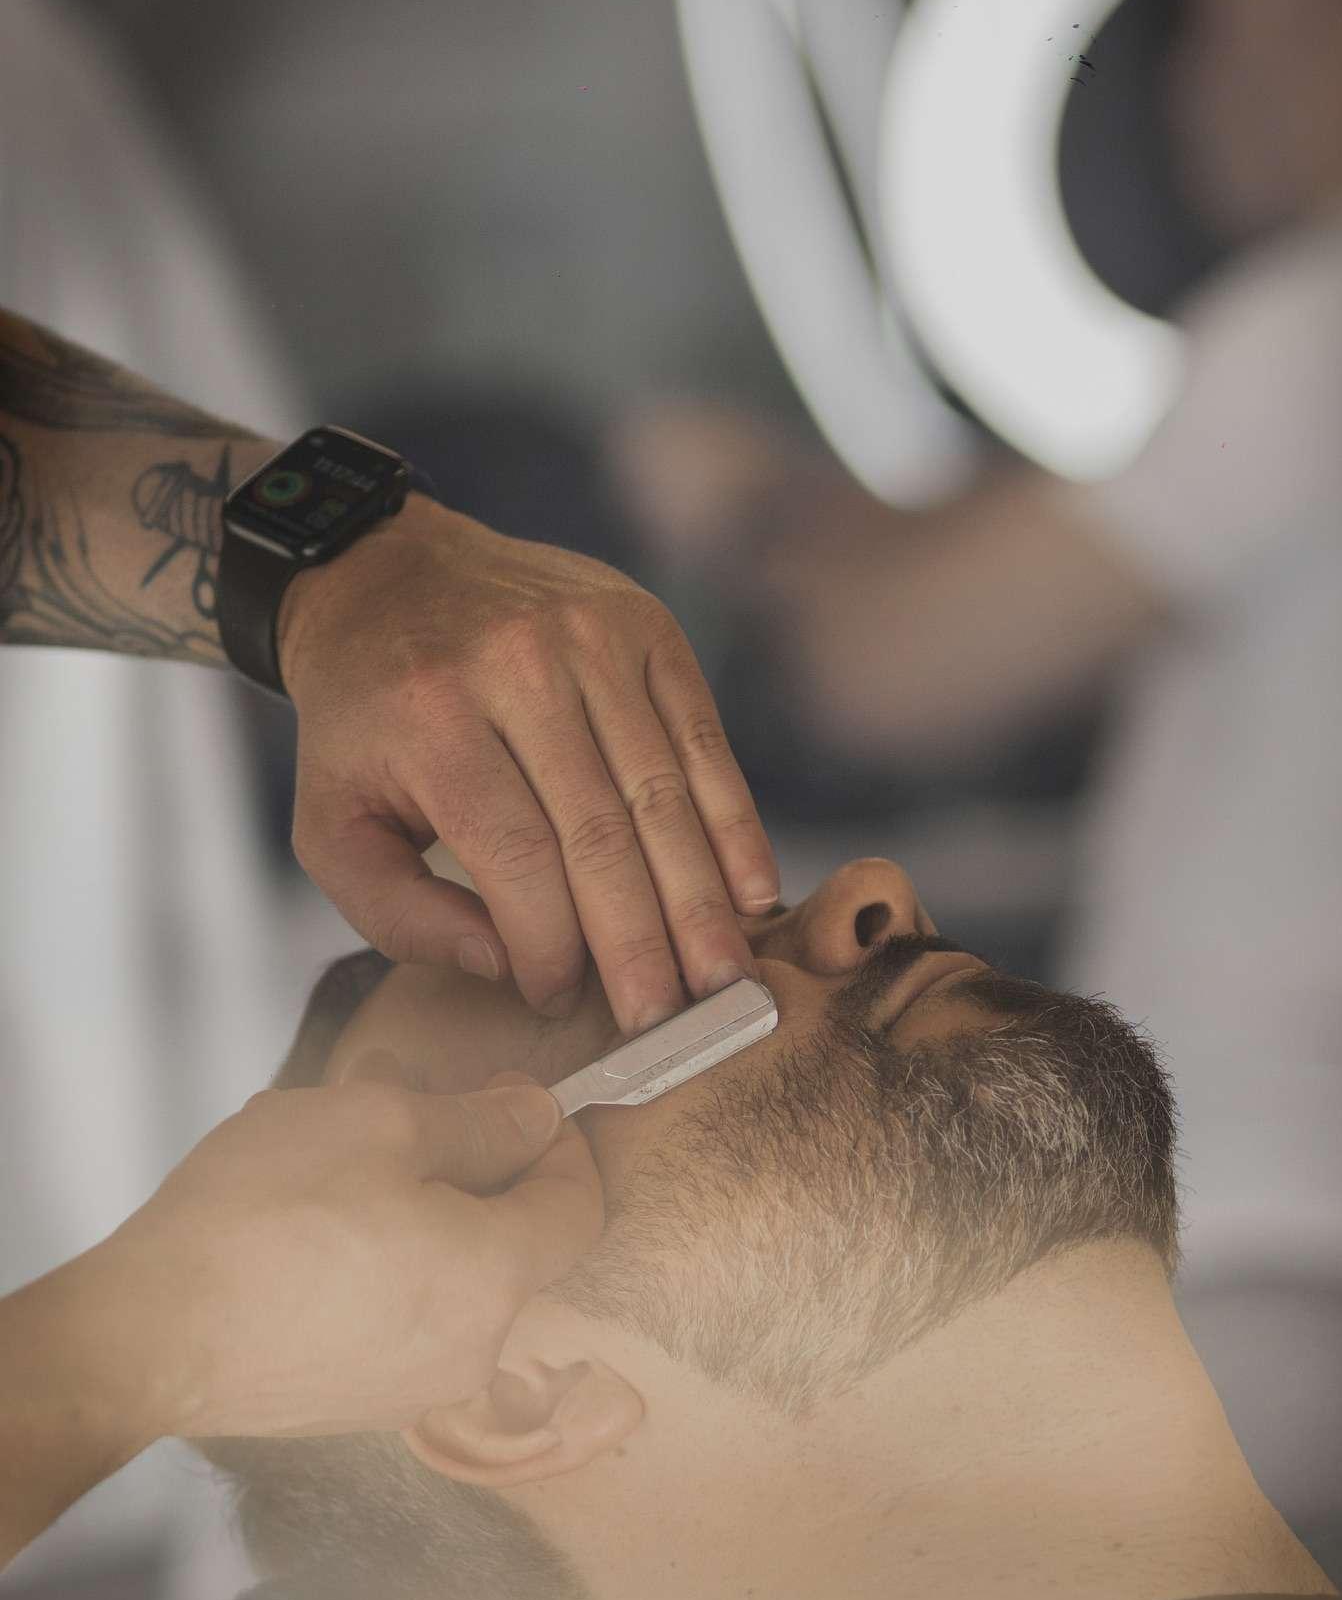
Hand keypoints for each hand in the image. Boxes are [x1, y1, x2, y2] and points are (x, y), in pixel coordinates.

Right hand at [95, 1061, 602, 1439]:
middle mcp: (470, 1349)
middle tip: (405, 1100)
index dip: (562, 1144)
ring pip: (441, 1266)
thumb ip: (481, 1121)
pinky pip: (391, 1308)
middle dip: (463, 1156)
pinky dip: (372, 1251)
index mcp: (496, 1279)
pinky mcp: (349, 1402)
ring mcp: (408, 1387)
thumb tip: (537, 1118)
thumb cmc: (263, 1220)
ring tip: (332, 1140)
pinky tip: (303, 1209)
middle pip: (506, 1236)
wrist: (144, 1338)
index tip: (518, 1102)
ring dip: (408, 1195)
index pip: (579, 1207)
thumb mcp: (382, 1124)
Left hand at [277, 499, 779, 1035]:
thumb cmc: (364, 724)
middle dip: (643, 944)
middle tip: (672, 1025)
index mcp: (431, 716)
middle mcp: (519, 665)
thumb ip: (399, 913)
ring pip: (663, 795)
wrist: (387, 575)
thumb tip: (503, 965)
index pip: (517, 855)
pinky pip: (703, 742)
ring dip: (700, 902)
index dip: (551, 945)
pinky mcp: (647, 629)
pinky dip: (733, 825)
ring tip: (723, 983)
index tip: (560, 1001)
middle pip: (602, 832)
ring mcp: (593, 639)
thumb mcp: (331, 824)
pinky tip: (752, 895)